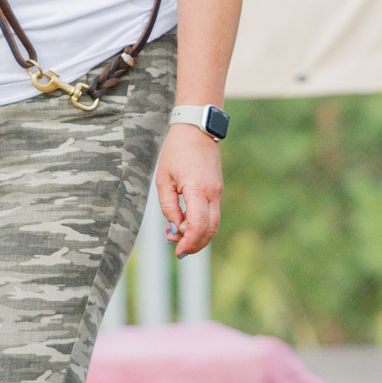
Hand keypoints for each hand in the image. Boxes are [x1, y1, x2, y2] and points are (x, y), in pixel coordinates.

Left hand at [155, 125, 222, 255]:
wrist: (197, 130)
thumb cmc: (176, 152)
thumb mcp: (163, 179)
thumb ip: (168, 206)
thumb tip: (175, 228)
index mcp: (198, 189)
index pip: (198, 225)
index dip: (188, 242)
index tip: (177, 250)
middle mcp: (213, 193)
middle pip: (210, 229)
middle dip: (195, 244)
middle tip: (178, 251)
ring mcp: (217, 192)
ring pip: (214, 224)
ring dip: (198, 236)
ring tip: (178, 239)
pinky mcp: (217, 190)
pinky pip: (212, 214)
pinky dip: (201, 225)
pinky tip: (185, 224)